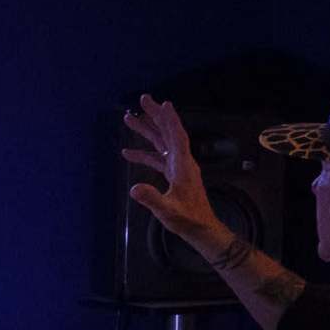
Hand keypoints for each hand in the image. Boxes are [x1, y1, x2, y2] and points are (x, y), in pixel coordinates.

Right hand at [120, 94, 235, 260]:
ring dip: (147, 131)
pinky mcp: (173, 176)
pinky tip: (128, 153)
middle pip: (168, 133)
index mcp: (183, 166)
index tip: (164, 103)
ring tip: (129, 119)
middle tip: (142, 99)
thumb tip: (134, 188)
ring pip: (161, 143)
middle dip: (155, 116)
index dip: (171, 120)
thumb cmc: (188, 220)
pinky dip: (144, 154)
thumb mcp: (168, 211)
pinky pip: (157, 159)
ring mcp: (178, 168)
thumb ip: (152, 199)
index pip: (177, 137)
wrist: (201, 229)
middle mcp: (182, 162)